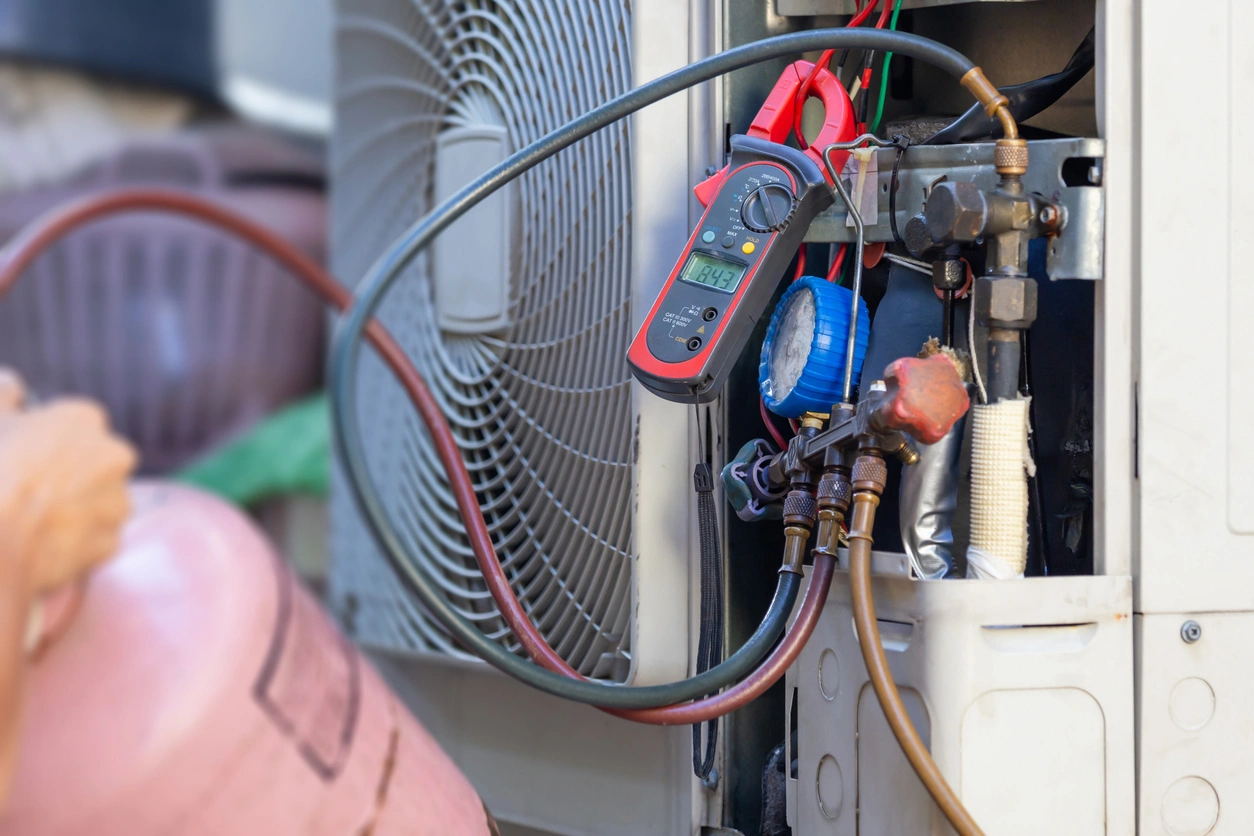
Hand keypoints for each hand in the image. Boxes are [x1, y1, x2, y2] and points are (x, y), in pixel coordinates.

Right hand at [0, 381, 136, 593]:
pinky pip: (96, 538)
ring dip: (78, 508)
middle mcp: (114, 454)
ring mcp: (117, 500)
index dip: (48, 441)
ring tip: (36, 520)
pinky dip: (76, 543)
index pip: (75, 424)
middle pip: (95, 462)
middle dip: (72, 474)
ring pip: (100, 501)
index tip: (27, 456)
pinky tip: (44, 545)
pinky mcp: (112, 541)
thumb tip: (12, 379)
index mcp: (84, 419)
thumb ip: (4, 394)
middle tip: (32, 490)